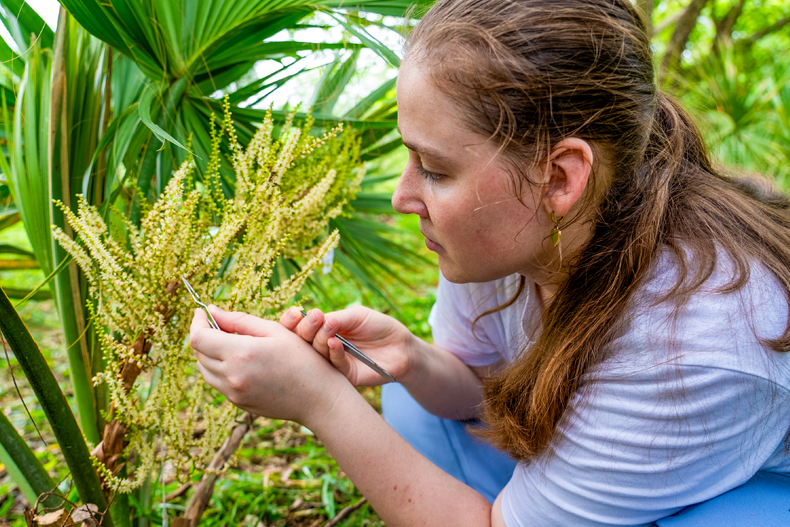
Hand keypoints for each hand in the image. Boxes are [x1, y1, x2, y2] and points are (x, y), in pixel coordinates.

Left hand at [189, 306, 348, 424]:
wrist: (320, 399)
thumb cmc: (304, 360)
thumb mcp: (275, 331)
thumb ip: (239, 320)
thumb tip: (212, 310)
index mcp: (241, 354)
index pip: (198, 338)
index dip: (197, 323)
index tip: (202, 312)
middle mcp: (231, 377)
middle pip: (199, 354)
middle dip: (203, 336)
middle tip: (218, 324)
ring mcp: (233, 394)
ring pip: (205, 370)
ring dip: (209, 354)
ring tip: (227, 341)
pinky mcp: (238, 404)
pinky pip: (218, 383)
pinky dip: (220, 369)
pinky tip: (240, 360)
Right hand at [279, 305, 415, 386]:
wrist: (401, 346)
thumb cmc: (378, 327)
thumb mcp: (356, 316)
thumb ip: (338, 318)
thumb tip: (319, 319)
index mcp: (322, 330)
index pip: (300, 327)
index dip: (294, 321)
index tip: (296, 313)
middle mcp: (322, 347)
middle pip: (302, 341)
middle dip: (306, 329)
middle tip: (315, 319)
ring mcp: (332, 362)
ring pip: (316, 354)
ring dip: (320, 339)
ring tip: (328, 329)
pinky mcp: (345, 375)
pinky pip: (334, 365)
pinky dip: (334, 353)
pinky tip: (335, 342)